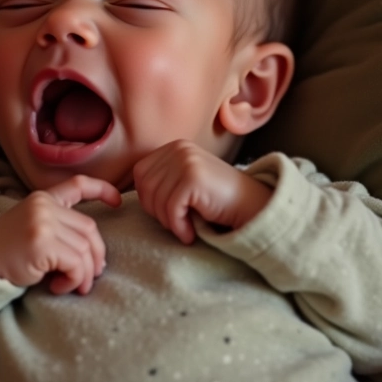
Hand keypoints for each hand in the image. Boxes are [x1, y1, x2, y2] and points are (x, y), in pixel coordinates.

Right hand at [0, 175, 120, 294]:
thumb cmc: (6, 254)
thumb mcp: (33, 231)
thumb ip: (60, 231)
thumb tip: (96, 258)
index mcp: (42, 199)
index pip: (77, 185)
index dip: (101, 190)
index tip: (118, 201)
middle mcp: (44, 205)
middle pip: (89, 229)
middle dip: (96, 257)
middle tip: (90, 278)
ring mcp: (43, 221)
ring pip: (85, 249)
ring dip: (82, 275)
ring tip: (69, 286)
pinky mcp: (41, 242)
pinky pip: (75, 264)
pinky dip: (73, 280)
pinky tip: (57, 287)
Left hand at [133, 140, 272, 244]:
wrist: (253, 206)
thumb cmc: (216, 200)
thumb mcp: (184, 182)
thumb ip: (162, 180)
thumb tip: (128, 195)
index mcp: (173, 147)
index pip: (140, 173)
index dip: (148, 199)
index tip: (165, 214)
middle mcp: (178, 148)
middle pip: (145, 186)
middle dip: (156, 212)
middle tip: (176, 224)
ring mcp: (186, 160)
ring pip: (156, 199)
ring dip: (168, 222)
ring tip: (185, 228)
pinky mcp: (193, 177)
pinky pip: (171, 208)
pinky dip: (178, 227)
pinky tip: (190, 233)